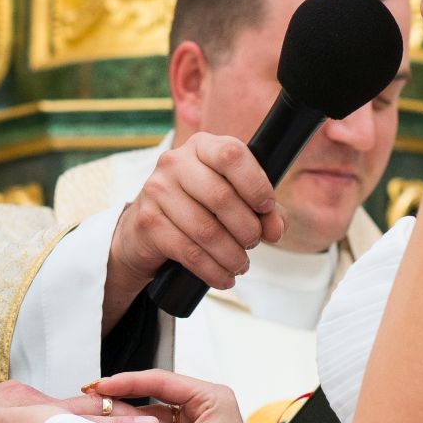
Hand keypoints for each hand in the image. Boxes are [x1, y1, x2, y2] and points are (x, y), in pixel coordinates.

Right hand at [89, 370, 249, 422]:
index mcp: (213, 398)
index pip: (163, 381)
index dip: (128, 382)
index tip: (103, 385)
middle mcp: (206, 404)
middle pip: (155, 394)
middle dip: (125, 398)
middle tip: (94, 396)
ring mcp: (198, 420)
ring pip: (154, 412)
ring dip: (129, 417)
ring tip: (100, 416)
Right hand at [104, 134, 284, 331]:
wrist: (148, 229)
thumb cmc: (198, 207)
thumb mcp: (234, 200)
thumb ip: (264, 211)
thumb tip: (275, 229)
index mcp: (202, 146)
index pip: (232, 155)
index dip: (255, 184)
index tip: (266, 208)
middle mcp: (175, 162)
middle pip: (221, 197)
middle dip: (247, 228)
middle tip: (252, 243)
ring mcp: (157, 191)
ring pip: (206, 230)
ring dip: (232, 255)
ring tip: (240, 264)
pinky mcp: (147, 222)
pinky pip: (189, 252)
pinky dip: (213, 270)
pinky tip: (223, 276)